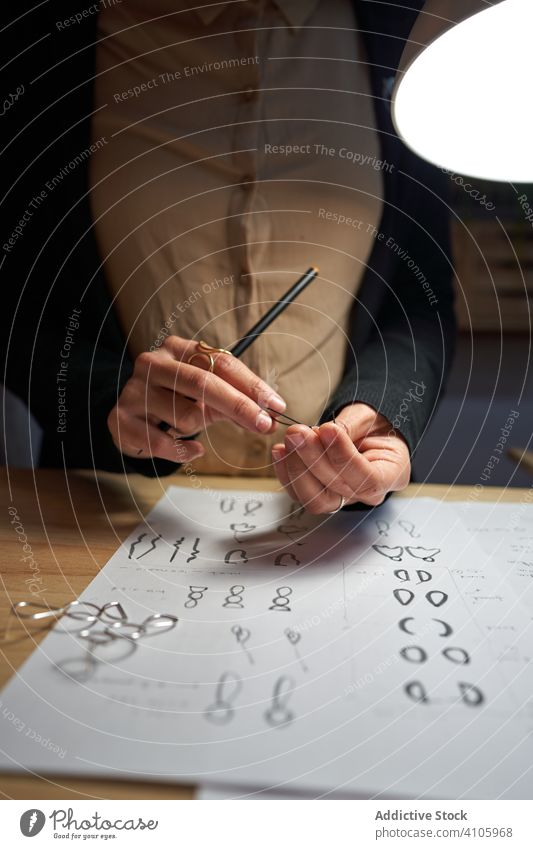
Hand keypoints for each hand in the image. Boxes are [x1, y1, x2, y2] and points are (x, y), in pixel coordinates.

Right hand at [108, 335, 285, 462]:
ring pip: (186, 415)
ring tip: (188, 425)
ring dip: (198, 428)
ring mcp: (134, 390)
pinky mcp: (121, 419)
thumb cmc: (177, 402)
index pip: (221, 362)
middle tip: (265, 425)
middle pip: (203, 383)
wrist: (131, 419)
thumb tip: (272, 415)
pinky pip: (165, 442)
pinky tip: (189, 448)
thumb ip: (238, 402)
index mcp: (178, 348)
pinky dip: (184, 450)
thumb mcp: (209, 396)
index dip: (252, 385)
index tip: (277, 405)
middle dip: (239, 406)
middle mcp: (153, 363)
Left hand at [272, 403, 410, 512]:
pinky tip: (280, 450)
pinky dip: (286, 472)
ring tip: (290, 439)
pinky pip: (299, 493)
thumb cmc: (373, 424)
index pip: (368, 479)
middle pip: (337, 489)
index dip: (344, 457)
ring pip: (315, 499)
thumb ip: (349, 426)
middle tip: (298, 432)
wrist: (368, 431)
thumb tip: (323, 434)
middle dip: (314, 459)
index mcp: (391, 475)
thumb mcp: (369, 416)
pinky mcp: (320, 494)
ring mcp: (342, 498)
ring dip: (297, 468)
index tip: (327, 429)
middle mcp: (368, 494)